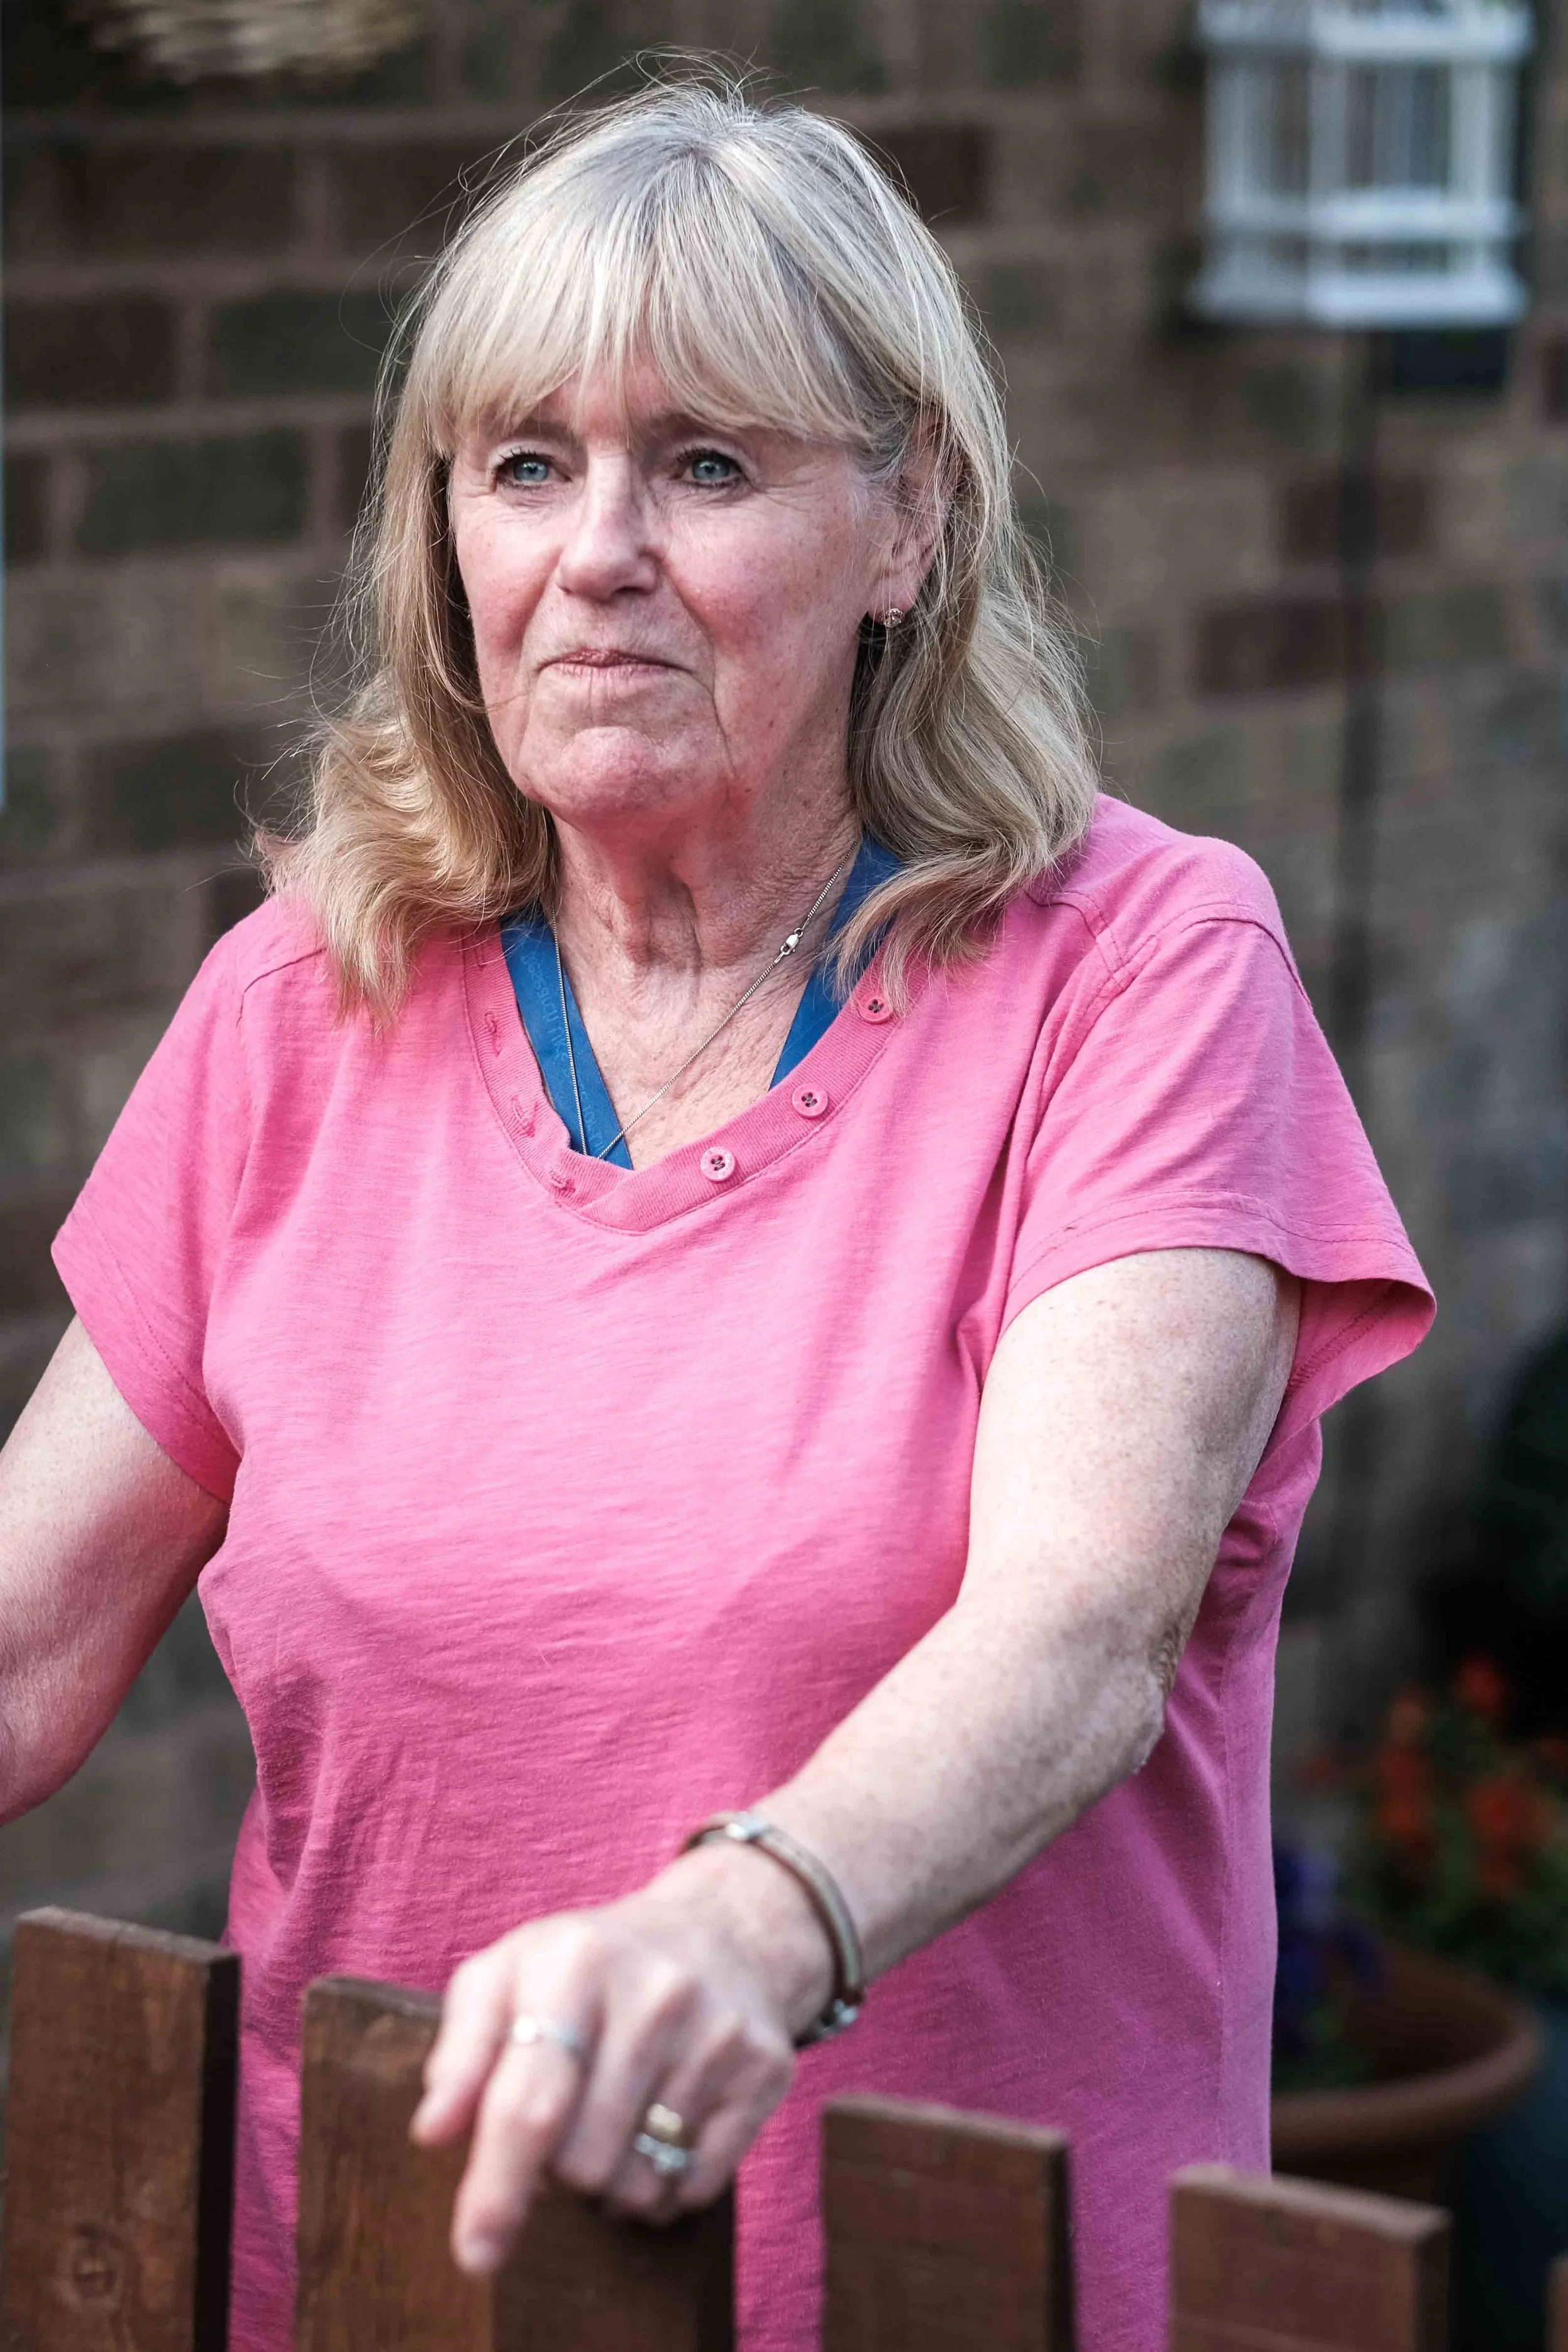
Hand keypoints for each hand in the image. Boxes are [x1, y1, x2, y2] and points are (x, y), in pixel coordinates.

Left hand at [409, 1849, 830, 2271]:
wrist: (721, 1931)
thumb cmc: (590, 1967)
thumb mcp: (511, 1973)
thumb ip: (462, 2049)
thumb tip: (433, 2130)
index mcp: (574, 1960)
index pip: (530, 2102)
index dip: (497, 2187)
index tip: (478, 2249)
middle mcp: (654, 1991)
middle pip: (581, 2161)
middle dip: (558, 2166)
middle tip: (569, 2119)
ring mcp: (716, 2031)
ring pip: (637, 2183)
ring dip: (610, 2180)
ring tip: (614, 2121)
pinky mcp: (763, 2069)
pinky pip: (695, 2185)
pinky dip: (665, 2185)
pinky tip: (660, 2130)